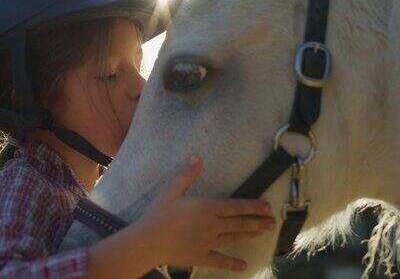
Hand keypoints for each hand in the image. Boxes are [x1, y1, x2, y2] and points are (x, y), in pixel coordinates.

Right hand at [136, 155, 275, 271]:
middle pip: (240, 223)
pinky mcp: (202, 256)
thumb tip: (197, 157)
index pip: (237, 206)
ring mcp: (209, 242)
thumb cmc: (158, 214)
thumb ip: (187, 175)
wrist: (149, 241)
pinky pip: (221, 260)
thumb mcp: (171, 190)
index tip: (267, 207)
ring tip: (262, 234)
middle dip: (258, 222)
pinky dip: (233, 263)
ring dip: (249, 236)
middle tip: (273, 223)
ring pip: (234, 239)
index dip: (254, 206)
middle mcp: (213, 225)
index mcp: (208, 208)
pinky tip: (243, 266)